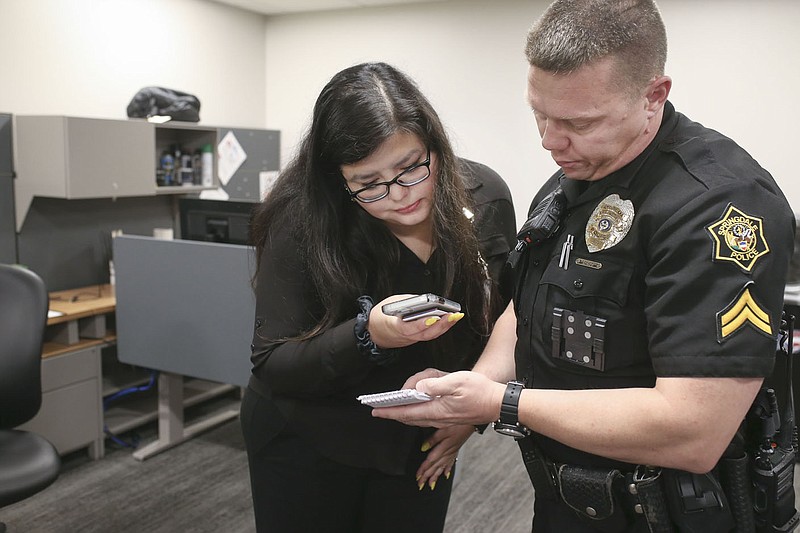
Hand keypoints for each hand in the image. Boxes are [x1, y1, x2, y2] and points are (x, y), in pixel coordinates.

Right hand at [367, 295, 464, 348]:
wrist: (372, 333)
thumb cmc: (380, 317)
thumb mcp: (390, 303)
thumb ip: (407, 301)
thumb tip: (424, 300)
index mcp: (394, 327)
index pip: (408, 328)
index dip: (421, 324)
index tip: (433, 318)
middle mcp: (404, 336)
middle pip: (425, 334)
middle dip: (441, 325)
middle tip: (453, 314)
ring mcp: (410, 340)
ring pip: (429, 336)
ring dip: (444, 327)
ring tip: (455, 316)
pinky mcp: (414, 339)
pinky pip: (428, 335)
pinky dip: (439, 328)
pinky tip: (447, 320)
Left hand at [373, 370, 505, 427]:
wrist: (499, 403)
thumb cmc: (480, 391)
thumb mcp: (457, 382)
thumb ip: (436, 385)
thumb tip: (418, 387)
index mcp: (437, 410)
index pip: (408, 412)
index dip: (390, 412)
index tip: (376, 412)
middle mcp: (439, 418)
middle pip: (410, 418)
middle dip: (393, 414)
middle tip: (379, 410)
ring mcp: (445, 419)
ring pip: (418, 418)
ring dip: (404, 414)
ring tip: (393, 408)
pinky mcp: (450, 417)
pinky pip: (428, 417)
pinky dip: (416, 413)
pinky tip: (416, 407)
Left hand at [415, 425, 473, 490]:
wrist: (472, 423)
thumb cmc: (458, 425)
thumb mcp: (443, 430)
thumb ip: (432, 440)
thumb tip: (423, 448)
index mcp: (443, 448)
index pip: (430, 461)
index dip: (423, 470)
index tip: (417, 477)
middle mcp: (447, 453)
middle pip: (435, 467)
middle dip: (427, 477)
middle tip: (420, 485)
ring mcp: (452, 452)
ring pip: (442, 467)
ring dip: (435, 476)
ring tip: (431, 485)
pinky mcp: (455, 450)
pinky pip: (450, 463)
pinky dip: (447, 470)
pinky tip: (445, 474)